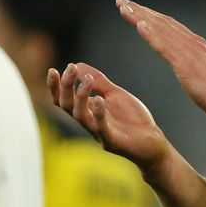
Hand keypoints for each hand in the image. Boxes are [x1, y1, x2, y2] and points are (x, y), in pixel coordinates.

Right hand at [47, 62, 170, 173]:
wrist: (152, 142)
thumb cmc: (131, 119)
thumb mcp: (114, 94)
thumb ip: (98, 81)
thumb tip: (78, 65)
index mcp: (87, 111)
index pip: (63, 99)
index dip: (55, 87)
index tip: (53, 70)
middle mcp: (89, 122)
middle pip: (67, 105)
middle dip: (65, 86)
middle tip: (70, 68)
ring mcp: (99, 133)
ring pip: (79, 115)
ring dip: (80, 95)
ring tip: (87, 79)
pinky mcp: (112, 142)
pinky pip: (101, 129)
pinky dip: (98, 114)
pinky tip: (99, 99)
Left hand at [115, 0, 205, 122]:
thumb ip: (197, 66)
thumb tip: (191, 66)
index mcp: (197, 45)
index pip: (170, 26)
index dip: (151, 16)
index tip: (136, 9)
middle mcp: (193, 43)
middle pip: (162, 22)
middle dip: (141, 10)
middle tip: (122, 1)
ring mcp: (190, 51)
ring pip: (161, 29)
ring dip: (141, 17)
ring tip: (124, 7)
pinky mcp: (186, 64)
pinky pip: (165, 46)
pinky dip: (151, 34)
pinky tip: (139, 25)